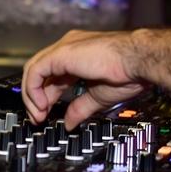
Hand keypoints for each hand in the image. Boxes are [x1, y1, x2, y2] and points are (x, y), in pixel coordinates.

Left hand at [21, 29, 146, 128]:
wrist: (138, 61)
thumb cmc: (128, 72)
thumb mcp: (98, 97)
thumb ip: (80, 108)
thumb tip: (70, 122)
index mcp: (78, 57)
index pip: (52, 77)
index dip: (45, 97)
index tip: (45, 115)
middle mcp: (68, 48)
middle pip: (40, 73)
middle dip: (35, 98)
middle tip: (37, 118)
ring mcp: (64, 48)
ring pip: (33, 70)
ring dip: (32, 96)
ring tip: (38, 115)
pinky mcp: (60, 53)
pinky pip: (36, 71)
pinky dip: (34, 90)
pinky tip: (42, 105)